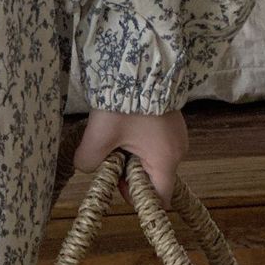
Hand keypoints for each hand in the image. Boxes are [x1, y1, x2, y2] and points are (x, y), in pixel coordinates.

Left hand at [72, 105, 187, 208]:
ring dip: (133, 153)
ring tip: (116, 134)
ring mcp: (177, 134)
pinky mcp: (172, 121)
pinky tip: (126, 124)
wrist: (139, 66)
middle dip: (130, 171)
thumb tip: (86, 167)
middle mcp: (178, 150)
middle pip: (154, 177)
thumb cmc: (123, 103)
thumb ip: (88, 160)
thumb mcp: (98, 136)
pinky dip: (140, 139)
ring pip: (153, 158)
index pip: (160, 198)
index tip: (117, 181)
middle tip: (111, 153)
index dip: (136, 197)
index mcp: (165, 160)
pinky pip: (156, 141)